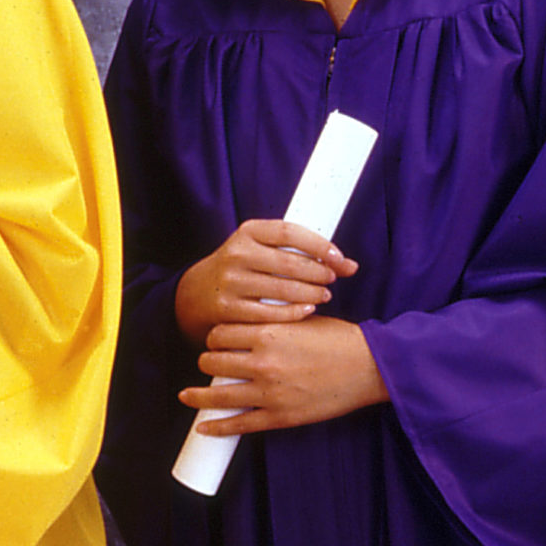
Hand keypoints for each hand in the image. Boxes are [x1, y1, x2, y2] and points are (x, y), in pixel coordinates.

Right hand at [173, 219, 357, 344]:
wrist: (196, 294)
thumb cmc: (241, 268)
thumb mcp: (260, 249)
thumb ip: (299, 251)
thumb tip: (349, 265)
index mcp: (247, 232)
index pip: (289, 232)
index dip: (319, 244)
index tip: (338, 257)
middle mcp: (236, 254)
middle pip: (289, 263)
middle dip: (319, 272)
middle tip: (332, 279)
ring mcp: (231, 282)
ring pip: (283, 289)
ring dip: (311, 294)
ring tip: (324, 295)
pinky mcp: (229, 309)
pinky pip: (270, 313)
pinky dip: (295, 313)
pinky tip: (308, 310)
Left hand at [184, 316, 387, 433]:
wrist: (370, 367)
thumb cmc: (339, 339)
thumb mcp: (301, 320)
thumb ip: (273, 322)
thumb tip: (249, 324)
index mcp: (267, 334)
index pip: (219, 333)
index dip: (213, 337)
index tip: (215, 340)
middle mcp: (263, 363)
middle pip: (212, 361)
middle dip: (207, 361)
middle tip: (210, 364)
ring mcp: (270, 393)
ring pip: (218, 394)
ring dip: (197, 396)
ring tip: (187, 396)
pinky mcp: (280, 417)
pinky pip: (240, 424)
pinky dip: (217, 427)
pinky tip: (204, 428)